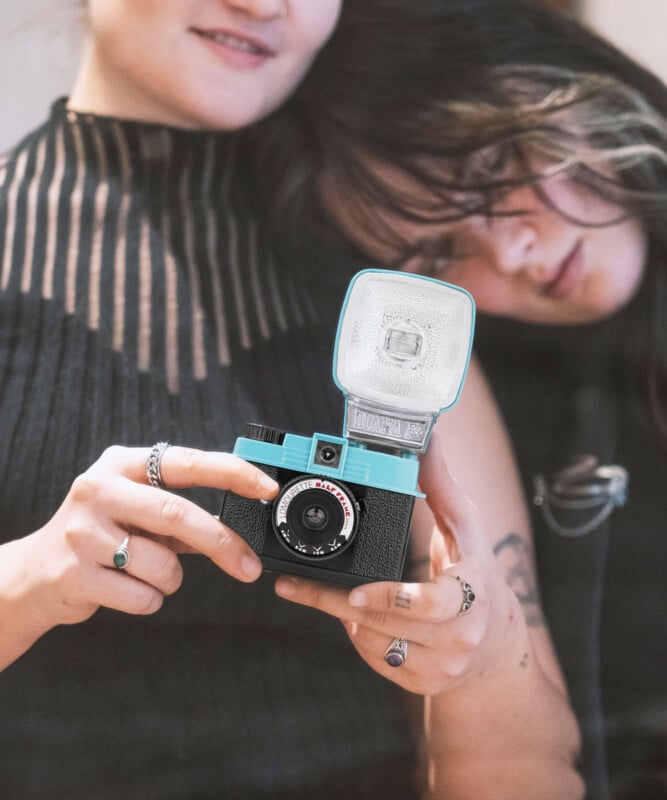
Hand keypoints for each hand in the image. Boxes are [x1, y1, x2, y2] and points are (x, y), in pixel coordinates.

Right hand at [18, 445, 278, 629]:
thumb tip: (242, 521)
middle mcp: (98, 489)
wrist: (34, 575)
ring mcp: (81, 530)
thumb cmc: (101, 536)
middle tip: (249, 566)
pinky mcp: (74, 572)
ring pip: (162, 564)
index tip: (266, 487)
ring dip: (171, 579)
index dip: (232, 473)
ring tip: (148, 574)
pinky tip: (125, 589)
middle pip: (177, 514)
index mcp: (120, 464)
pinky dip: (149, 600)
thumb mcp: (136, 509)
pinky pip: (142, 596)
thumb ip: (180, 509)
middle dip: (221, 544)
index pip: (187, 461)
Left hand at [274, 431, 523, 694]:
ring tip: (325, 591)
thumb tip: (426, 439)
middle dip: (335, 604)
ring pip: (373, 644)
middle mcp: (458, 637)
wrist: (495, 641)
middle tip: (292, 584)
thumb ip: (441, 484)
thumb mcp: (466, 527)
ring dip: (343, 616)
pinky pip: (375, 659)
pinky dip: (357, 634)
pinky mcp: (421, 683)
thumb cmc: (475, 572)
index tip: (355, 592)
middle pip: (386, 625)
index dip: (392, 599)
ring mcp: (440, 666)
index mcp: (470, 595)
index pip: (431, 604)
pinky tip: (353, 615)